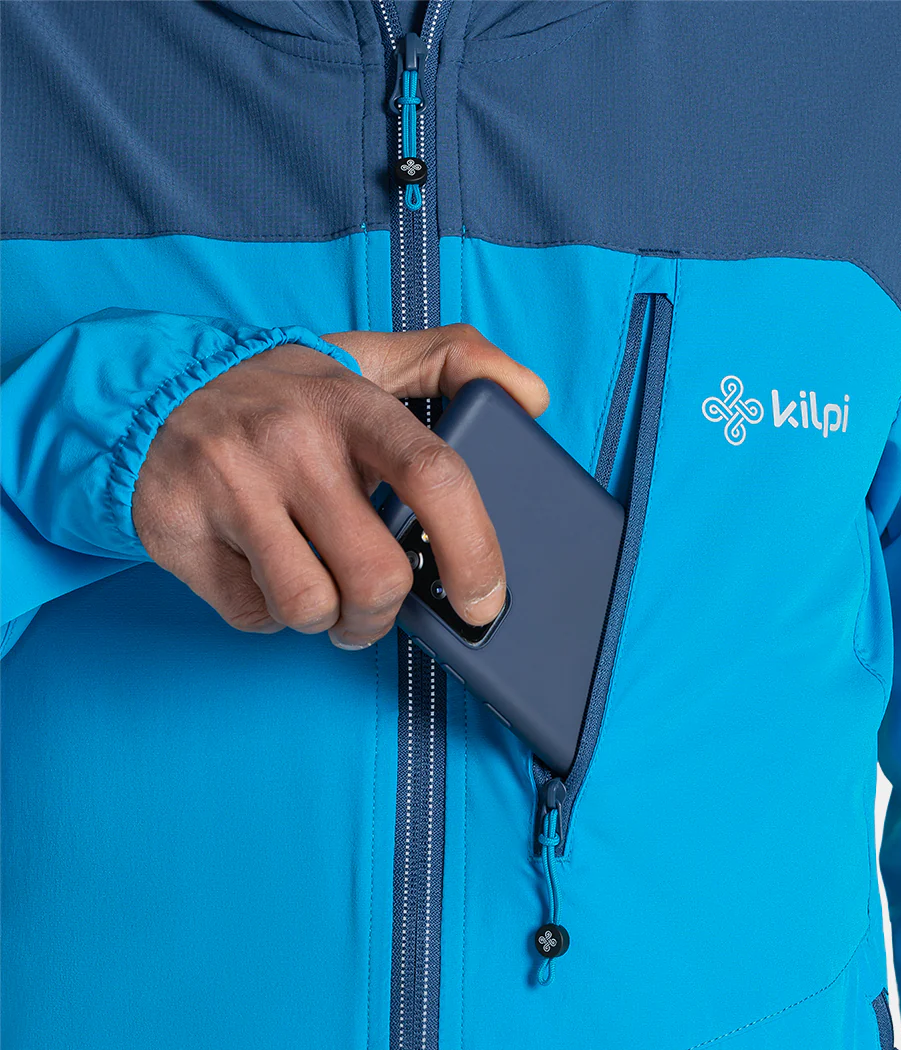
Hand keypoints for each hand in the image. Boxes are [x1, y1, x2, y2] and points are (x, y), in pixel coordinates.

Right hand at [132, 325, 548, 648]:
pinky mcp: (176, 527)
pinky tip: (259, 569)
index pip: (434, 474)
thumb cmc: (280, 395)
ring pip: (311, 607)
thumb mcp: (361, 361)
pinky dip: (266, 613)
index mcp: (349, 400)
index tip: (485, 601)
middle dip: (384, 613)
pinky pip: (250, 615)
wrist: (150, 394)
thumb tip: (532, 395)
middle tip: (374, 603)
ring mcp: (228, 484)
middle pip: (376, 575)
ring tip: (315, 584)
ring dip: (324, 618)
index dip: (475, 550)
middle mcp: (289, 439)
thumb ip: (451, 362)